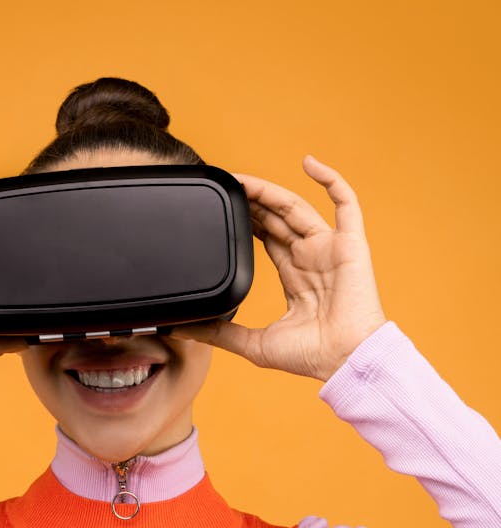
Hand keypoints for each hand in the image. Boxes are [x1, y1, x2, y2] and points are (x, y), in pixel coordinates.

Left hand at [174, 156, 386, 380]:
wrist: (345, 361)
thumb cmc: (310, 356)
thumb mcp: (253, 344)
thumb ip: (218, 333)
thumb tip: (181, 330)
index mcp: (294, 276)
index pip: (266, 238)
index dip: (246, 221)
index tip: (222, 208)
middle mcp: (311, 257)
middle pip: (276, 218)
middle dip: (250, 202)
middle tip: (223, 187)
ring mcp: (330, 248)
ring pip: (296, 207)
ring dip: (269, 191)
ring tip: (241, 179)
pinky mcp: (350, 244)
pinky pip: (346, 203)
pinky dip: (330, 180)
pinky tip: (308, 162)